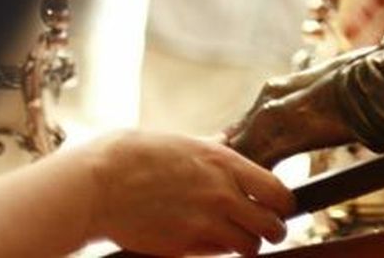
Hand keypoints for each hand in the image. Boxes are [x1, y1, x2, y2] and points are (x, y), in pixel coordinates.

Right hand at [85, 131, 292, 255]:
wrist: (99, 184)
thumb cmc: (137, 156)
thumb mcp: (184, 142)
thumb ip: (212, 146)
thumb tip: (227, 138)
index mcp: (225, 163)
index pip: (277, 191)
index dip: (284, 203)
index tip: (282, 207)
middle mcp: (222, 194)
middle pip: (271, 224)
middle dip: (274, 230)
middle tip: (270, 230)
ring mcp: (203, 223)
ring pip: (248, 245)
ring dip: (250, 245)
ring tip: (245, 241)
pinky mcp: (183, 246)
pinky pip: (217, 253)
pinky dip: (221, 250)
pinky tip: (214, 241)